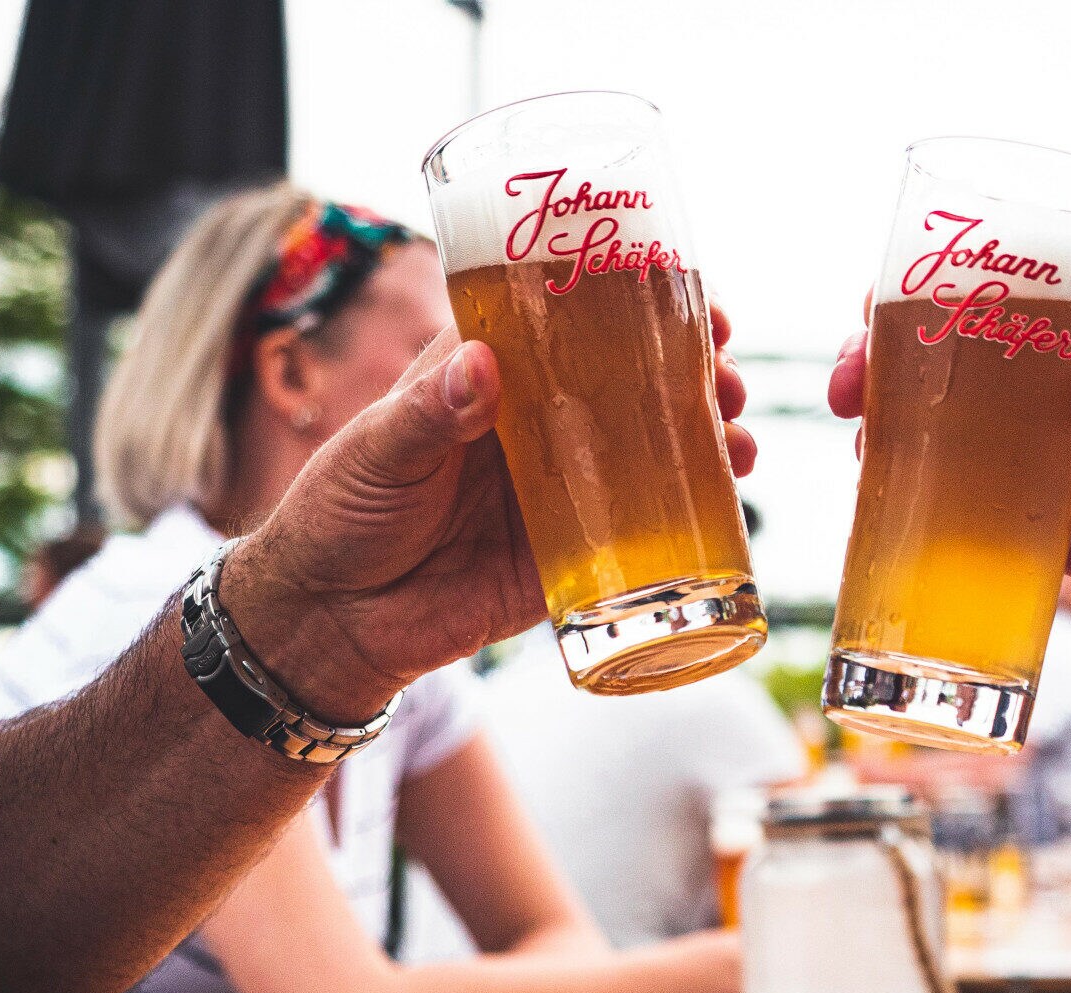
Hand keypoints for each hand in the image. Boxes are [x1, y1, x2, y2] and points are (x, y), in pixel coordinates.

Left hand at [227, 308, 753, 720]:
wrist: (334, 623)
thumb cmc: (339, 515)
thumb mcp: (377, 452)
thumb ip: (429, 412)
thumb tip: (481, 366)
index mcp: (488, 373)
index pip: (568, 316)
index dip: (630, 297)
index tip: (682, 290)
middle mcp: (537, 423)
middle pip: (630, 379)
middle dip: (690, 370)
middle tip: (726, 376)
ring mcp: (562, 487)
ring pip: (650, 448)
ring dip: (704, 435)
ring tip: (736, 435)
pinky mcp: (572, 552)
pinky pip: (644, 528)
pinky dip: (693, 511)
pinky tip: (729, 496)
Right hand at [831, 272, 1070, 625]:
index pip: (996, 276)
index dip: (924, 282)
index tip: (878, 306)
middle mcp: (1056, 379)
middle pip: (945, 356)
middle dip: (882, 364)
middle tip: (852, 393)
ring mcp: (1046, 453)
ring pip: (944, 436)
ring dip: (893, 442)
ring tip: (866, 459)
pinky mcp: (1051, 526)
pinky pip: (972, 521)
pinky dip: (927, 524)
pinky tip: (892, 528)